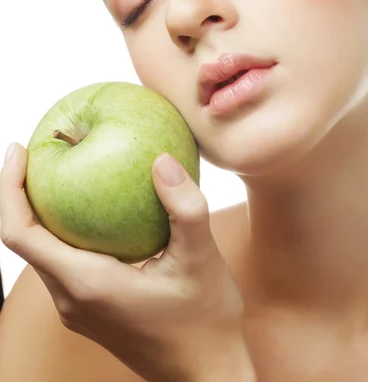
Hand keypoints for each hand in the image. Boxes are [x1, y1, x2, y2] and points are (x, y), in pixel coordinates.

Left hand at [0, 143, 254, 381]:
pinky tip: (93, 211)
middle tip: (41, 150)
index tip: (18, 150)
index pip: (20, 233)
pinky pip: (61, 262)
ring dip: (40, 211)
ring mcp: (77, 308)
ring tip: (61, 172)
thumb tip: (160, 159)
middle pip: (23, 240)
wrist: (204, 375)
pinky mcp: (90, 310)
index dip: (8, 188)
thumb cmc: (205, 321)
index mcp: (86, 284)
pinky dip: (62, 230)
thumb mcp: (202, 260)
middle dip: (21, 193)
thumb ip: (185, 208)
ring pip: (41, 252)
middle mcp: (71, 299)